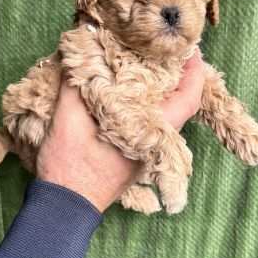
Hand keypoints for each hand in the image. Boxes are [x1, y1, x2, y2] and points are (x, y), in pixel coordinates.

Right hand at [36, 49, 204, 210]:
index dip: (194, 72)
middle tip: (166, 51)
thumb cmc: (70, 169)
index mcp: (148, 134)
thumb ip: (75, 83)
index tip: (190, 49)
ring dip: (160, 90)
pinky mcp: (131, 157)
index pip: (186, 100)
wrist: (63, 208)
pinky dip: (144, 104)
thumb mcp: (67, 119)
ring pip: (163, 116)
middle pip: (178, 105)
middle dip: (178, 76)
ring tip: (146, 65)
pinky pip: (148, 125)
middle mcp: (153, 145)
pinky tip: (126, 92)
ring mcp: (143, 153)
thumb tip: (78, 49)